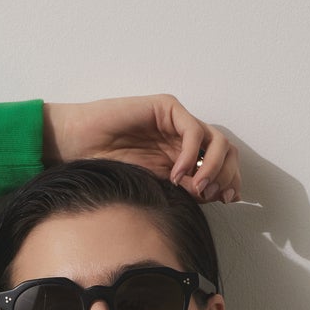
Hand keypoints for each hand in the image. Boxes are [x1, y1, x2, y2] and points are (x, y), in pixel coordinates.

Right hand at [42, 95, 240, 203]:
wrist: (78, 146)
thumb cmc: (108, 168)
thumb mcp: (153, 186)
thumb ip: (182, 189)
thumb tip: (214, 196)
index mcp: (185, 158)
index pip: (222, 165)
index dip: (231, 181)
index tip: (229, 201)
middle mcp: (185, 139)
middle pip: (225, 150)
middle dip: (228, 174)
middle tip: (216, 195)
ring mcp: (177, 122)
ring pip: (216, 139)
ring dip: (214, 166)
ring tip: (197, 188)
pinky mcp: (167, 108)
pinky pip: (193, 130)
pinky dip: (192, 154)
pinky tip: (177, 174)